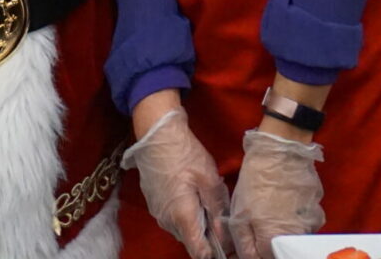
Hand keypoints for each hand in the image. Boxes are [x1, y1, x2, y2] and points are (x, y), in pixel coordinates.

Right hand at [121, 107, 233, 258]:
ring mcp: (157, 212)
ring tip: (205, 200)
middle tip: (219, 215)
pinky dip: (183, 213)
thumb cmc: (184, 154)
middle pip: (191, 241)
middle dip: (207, 235)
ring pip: (181, 228)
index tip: (226, 243)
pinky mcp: (153, 202)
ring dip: (195, 223)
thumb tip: (224, 235)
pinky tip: (191, 193)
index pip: (199, 253)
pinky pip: (172, 217)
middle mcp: (167, 220)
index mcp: (183, 217)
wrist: (156, 134)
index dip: (215, 253)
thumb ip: (218, 210)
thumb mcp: (209, 180)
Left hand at [226, 129, 323, 258]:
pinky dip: (294, 218)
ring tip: (272, 208)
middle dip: (269, 244)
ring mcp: (311, 225)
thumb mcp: (239, 213)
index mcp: (274, 240)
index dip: (255, 252)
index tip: (251, 240)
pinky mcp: (318, 212)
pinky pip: (304, 224)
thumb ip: (244, 244)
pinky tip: (285, 201)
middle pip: (281, 251)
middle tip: (259, 222)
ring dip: (283, 231)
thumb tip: (249, 258)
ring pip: (293, 238)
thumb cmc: (257, 180)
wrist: (282, 151)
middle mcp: (297, 238)